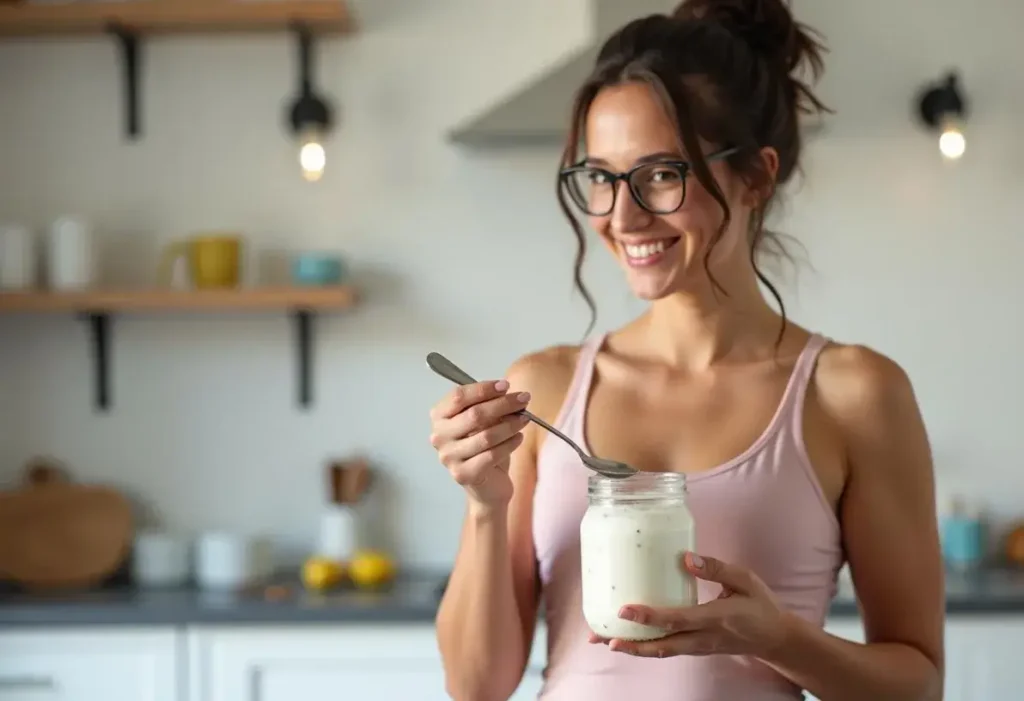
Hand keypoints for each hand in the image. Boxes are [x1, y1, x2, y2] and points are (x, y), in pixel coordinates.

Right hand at [429, 379, 531, 507]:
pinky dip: (509, 444)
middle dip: (503, 404)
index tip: (505, 385)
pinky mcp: (464, 474)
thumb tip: (509, 393)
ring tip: (525, 419)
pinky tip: (519, 438)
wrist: (486, 486)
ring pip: (486, 435)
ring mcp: (449, 457)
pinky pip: (492, 455)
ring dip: (510, 424)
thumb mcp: (482, 422)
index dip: (483, 389)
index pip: (458, 396)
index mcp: (439, 417)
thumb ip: (488, 406)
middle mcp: (439, 436)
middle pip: (474, 414)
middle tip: (524, 398)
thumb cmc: (483, 448)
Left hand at [590, 552, 791, 658]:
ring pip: (662, 651)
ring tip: (605, 641)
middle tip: (602, 638)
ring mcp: (699, 647)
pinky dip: (646, 647)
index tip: (625, 609)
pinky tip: (628, 639)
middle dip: (631, 643)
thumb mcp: (745, 580)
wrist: (775, 638)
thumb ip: (716, 569)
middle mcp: (704, 638)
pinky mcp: (696, 648)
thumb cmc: (760, 605)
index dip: (650, 616)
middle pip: (662, 646)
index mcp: (716, 619)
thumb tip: (686, 557)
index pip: (677, 619)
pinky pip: (668, 649)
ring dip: (634, 649)